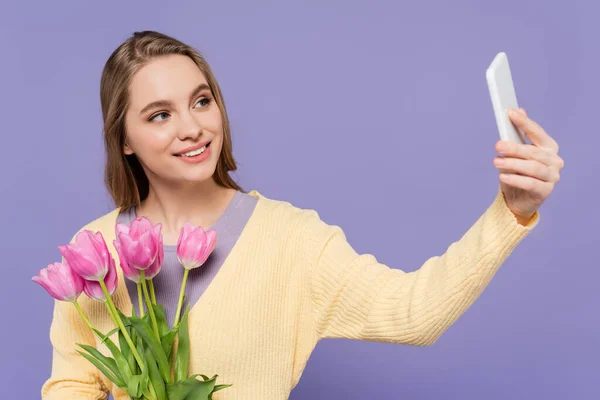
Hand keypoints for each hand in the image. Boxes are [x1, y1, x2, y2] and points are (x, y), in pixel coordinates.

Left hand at [493, 107, 563, 221]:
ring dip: (512, 163)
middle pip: (533, 151)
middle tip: (497, 145)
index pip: (537, 132)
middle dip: (514, 147)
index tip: (510, 113)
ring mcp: (552, 176)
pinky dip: (515, 179)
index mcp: (548, 147)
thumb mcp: (515, 153)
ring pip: (532, 167)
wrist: (517, 200)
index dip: (524, 122)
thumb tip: (519, 110)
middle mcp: (554, 160)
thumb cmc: (517, 173)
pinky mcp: (546, 191)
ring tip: (496, 162)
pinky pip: (530, 183)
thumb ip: (517, 134)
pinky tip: (503, 177)